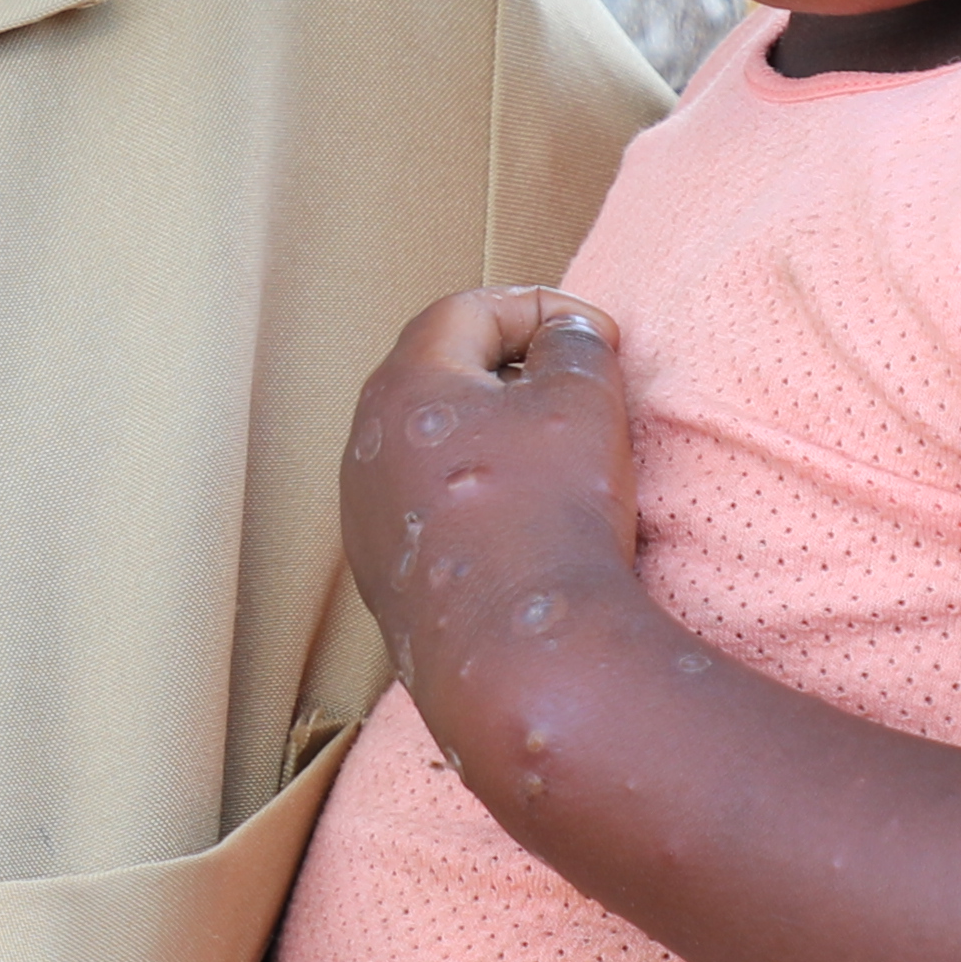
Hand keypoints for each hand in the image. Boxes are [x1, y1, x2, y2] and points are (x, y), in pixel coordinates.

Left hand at [342, 283, 644, 741]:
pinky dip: (475, 489)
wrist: (518, 654)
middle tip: (574, 378)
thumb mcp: (582, 403)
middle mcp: (364, 446)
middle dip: (509, 362)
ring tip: (555, 446)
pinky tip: (524, 514)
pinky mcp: (380, 572)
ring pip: (428, 443)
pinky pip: (426, 504)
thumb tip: (562, 332)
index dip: (539, 307)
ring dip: (490, 429)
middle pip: (435, 372)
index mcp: (400, 387)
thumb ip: (572, 347)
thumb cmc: (549, 513)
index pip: (464, 312)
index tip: (598, 336)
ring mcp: (362, 514)